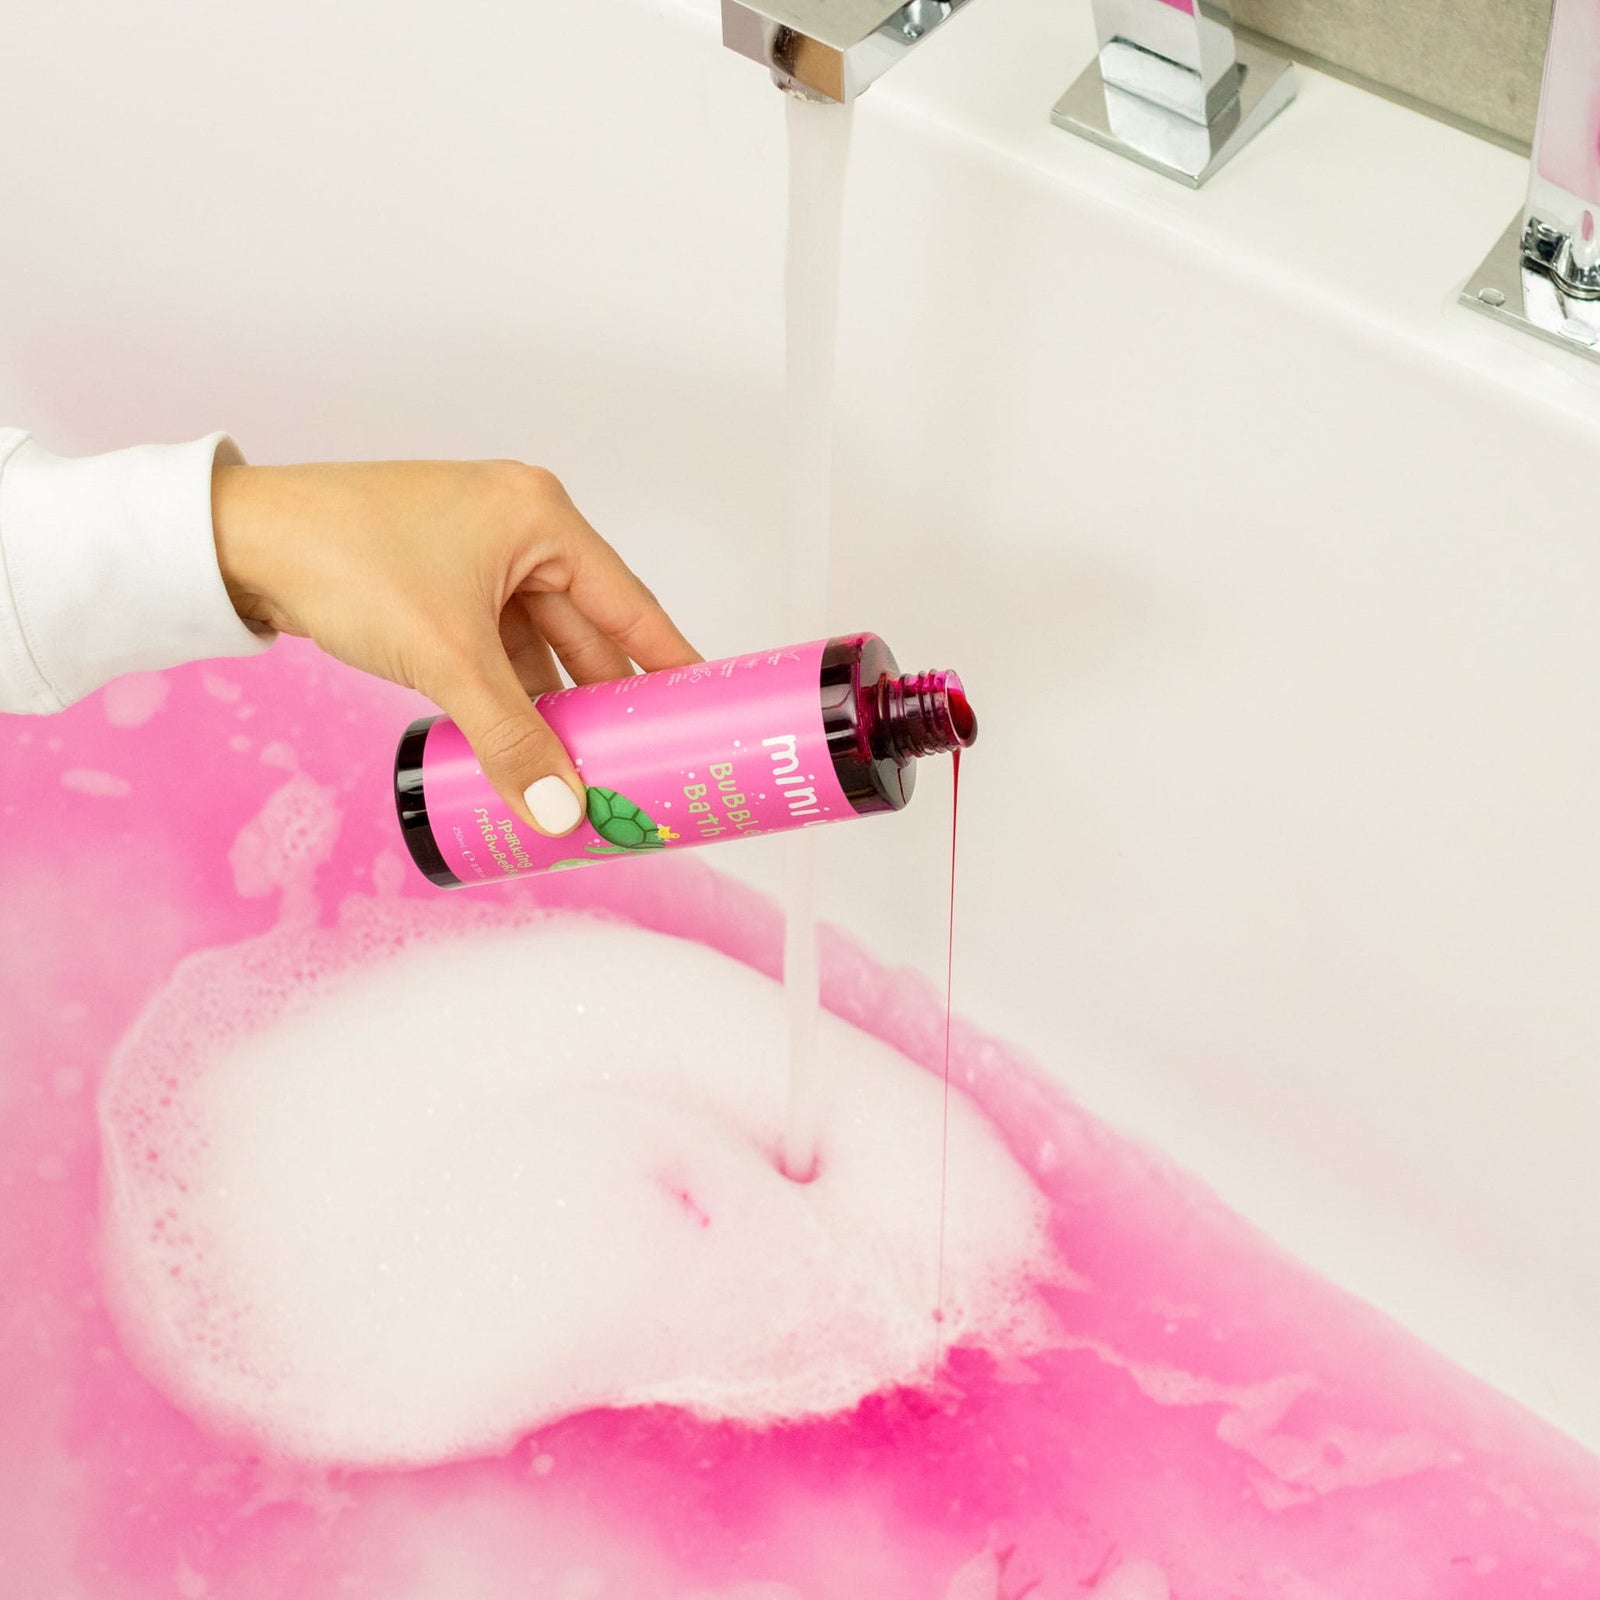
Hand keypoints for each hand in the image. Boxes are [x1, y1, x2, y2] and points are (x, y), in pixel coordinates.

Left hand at [211, 460, 699, 834]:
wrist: (237, 542)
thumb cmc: (348, 561)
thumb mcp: (447, 659)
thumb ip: (511, 739)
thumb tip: (561, 811)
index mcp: (541, 518)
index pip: (631, 605)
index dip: (673, 664)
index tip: (708, 710)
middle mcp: (519, 529)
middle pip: (587, 631)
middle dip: (606, 701)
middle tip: (643, 760)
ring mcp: (476, 556)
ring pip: (538, 645)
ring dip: (553, 705)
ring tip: (584, 767)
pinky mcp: (438, 584)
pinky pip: (496, 647)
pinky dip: (509, 694)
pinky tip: (521, 742)